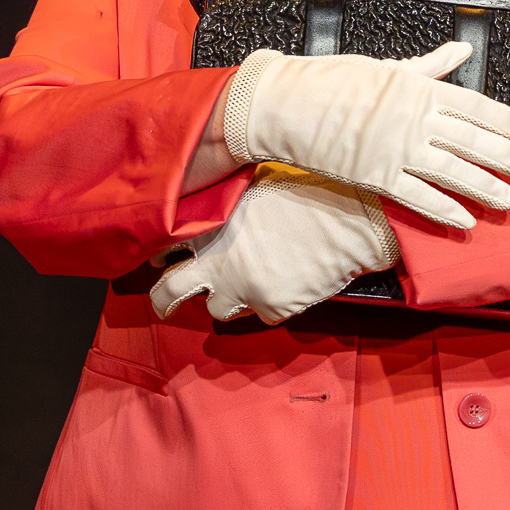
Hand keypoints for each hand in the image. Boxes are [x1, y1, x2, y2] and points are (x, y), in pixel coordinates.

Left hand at [150, 165, 399, 324]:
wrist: (347, 219)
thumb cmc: (305, 198)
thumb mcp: (250, 194)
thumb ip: (223, 214)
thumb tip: (208, 228)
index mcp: (210, 229)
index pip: (164, 251)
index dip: (162, 261)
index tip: (165, 265)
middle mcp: (217, 261)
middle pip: (169, 292)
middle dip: (163, 303)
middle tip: (165, 308)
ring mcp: (242, 288)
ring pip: (218, 310)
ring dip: (230, 301)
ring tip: (255, 280)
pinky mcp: (269, 308)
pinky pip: (262, 316)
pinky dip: (272, 304)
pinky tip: (290, 281)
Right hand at [220, 40, 509, 229]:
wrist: (287, 104)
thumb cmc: (334, 80)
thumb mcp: (388, 65)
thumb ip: (430, 64)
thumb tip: (462, 50)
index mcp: (420, 88)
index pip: (477, 107)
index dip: (509, 123)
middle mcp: (415, 119)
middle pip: (474, 142)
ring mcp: (396, 149)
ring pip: (454, 172)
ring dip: (487, 188)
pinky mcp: (376, 176)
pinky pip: (418, 197)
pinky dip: (445, 210)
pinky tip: (467, 220)